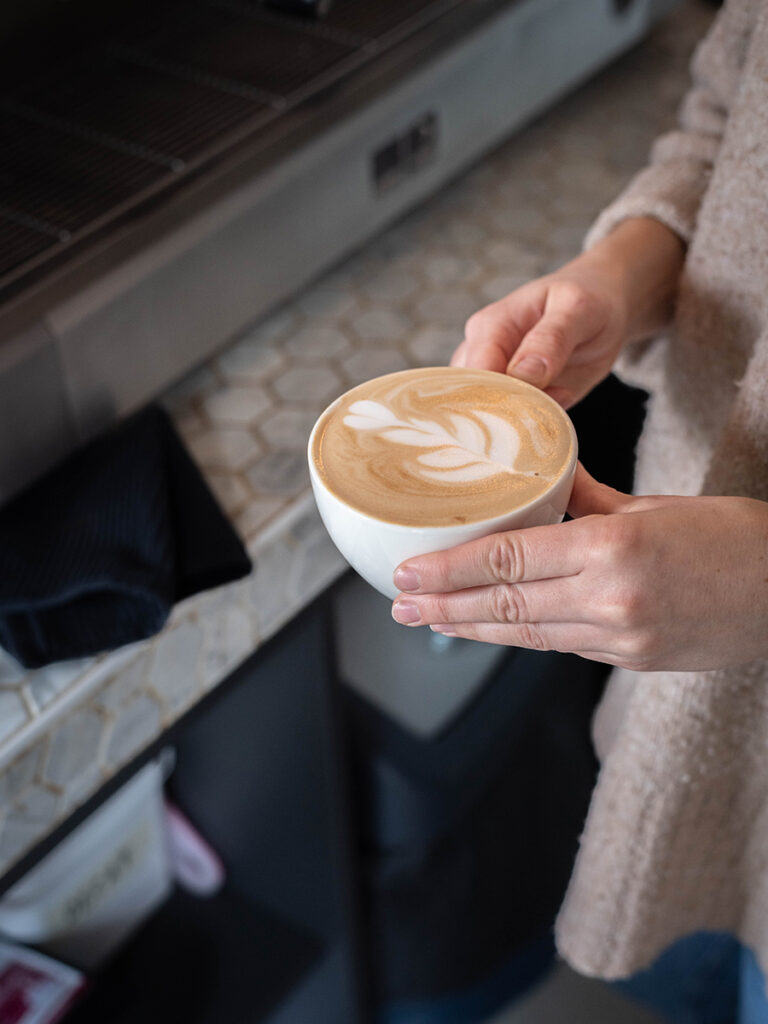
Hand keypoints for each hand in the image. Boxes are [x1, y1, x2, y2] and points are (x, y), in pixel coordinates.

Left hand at [391, 465, 767, 671]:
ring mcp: (620, 638)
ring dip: (472, 627)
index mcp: (613, 547)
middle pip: (505, 603)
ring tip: (429, 622)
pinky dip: (521, 634)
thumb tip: (542, 485)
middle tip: (399, 605)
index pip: (509, 559)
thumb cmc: (729, 538)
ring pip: (526, 633)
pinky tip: (490, 627)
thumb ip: (586, 501)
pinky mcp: (631, 660)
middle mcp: (610, 599)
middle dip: (444, 606)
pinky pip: (561, 645)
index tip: (409, 573)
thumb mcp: (652, 505)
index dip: (450, 571)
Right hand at [451, 218, 684, 408]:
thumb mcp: (578, 309)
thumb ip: (551, 339)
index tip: (536, 405)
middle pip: (475, 400)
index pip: (477, 374)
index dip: (500, 397)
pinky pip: (511, 422)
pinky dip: (533, 424)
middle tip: (553, 406)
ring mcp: (493, 378)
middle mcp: (481, 354)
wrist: (601, 306)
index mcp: (489, 327)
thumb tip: (523, 374)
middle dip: (510, 415)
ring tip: (560, 400)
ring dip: (522, 422)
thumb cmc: (587, 299)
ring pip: (489, 416)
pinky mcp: (509, 396)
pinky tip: (558, 406)